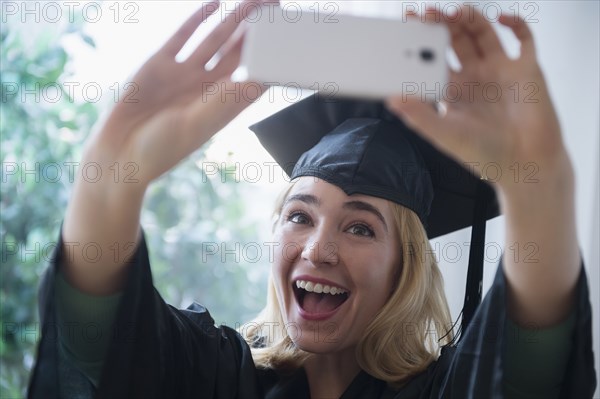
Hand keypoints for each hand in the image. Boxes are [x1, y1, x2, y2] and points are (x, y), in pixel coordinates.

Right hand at [87, 0, 264, 189]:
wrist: (120, 153)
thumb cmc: (162, 148)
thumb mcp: (198, 123)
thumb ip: (226, 99)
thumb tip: (261, 80)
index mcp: (222, 104)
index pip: (254, 76)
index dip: (272, 57)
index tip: (289, 38)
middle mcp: (207, 86)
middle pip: (239, 52)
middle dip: (257, 31)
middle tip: (276, 7)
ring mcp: (184, 73)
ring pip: (214, 40)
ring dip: (233, 20)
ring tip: (254, 1)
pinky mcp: (160, 64)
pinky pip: (183, 37)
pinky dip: (198, 20)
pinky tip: (214, 6)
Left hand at [385, 6, 569, 196]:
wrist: (526, 164)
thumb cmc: (484, 154)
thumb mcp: (444, 134)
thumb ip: (418, 115)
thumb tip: (390, 99)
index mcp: (453, 91)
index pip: (432, 59)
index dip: (421, 41)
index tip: (407, 23)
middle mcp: (475, 77)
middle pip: (455, 40)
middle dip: (441, 24)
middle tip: (428, 13)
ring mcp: (500, 70)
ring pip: (483, 33)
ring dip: (470, 19)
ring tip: (456, 12)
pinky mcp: (526, 68)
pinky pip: (523, 38)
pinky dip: (515, 23)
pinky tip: (502, 18)